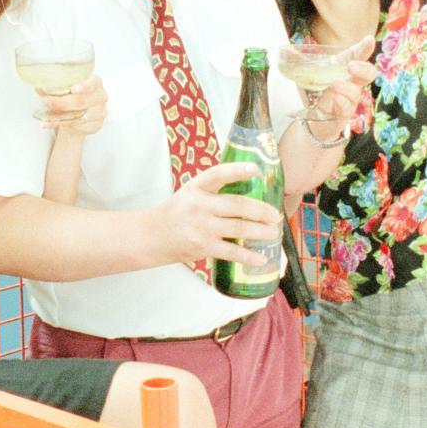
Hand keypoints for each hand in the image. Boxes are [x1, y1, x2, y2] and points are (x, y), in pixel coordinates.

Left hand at [40, 74, 106, 133]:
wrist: (80, 114)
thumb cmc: (74, 96)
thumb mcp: (67, 87)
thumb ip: (55, 86)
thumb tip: (38, 88)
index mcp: (96, 83)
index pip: (93, 83)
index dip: (84, 86)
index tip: (73, 89)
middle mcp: (100, 97)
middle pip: (81, 101)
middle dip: (61, 102)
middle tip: (46, 101)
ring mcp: (99, 113)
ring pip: (78, 116)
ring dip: (59, 115)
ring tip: (44, 116)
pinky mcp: (95, 125)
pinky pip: (75, 126)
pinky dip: (59, 124)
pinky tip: (48, 123)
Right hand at [150, 162, 281, 269]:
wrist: (152, 236)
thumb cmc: (177, 213)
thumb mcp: (190, 193)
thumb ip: (214, 190)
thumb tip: (250, 191)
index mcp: (196, 187)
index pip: (218, 175)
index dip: (237, 171)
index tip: (255, 169)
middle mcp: (199, 205)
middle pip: (237, 205)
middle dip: (261, 210)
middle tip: (275, 214)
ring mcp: (201, 227)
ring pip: (239, 228)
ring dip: (261, 231)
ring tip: (273, 232)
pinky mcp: (203, 246)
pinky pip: (231, 251)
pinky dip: (249, 256)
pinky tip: (261, 258)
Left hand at [303, 38, 375, 143]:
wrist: (313, 120)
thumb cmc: (315, 92)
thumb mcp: (306, 74)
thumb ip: (298, 61)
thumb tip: (284, 50)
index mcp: (343, 68)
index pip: (358, 55)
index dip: (365, 48)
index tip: (369, 40)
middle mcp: (351, 82)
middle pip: (368, 74)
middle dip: (363, 68)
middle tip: (351, 66)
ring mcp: (349, 99)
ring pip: (356, 93)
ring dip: (347, 88)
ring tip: (334, 85)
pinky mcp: (343, 114)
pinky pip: (347, 108)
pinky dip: (341, 103)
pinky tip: (335, 100)